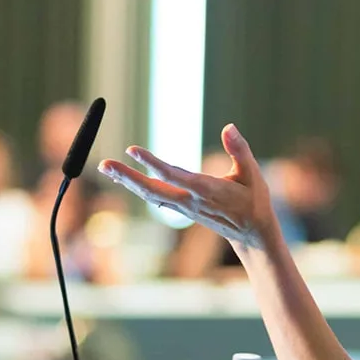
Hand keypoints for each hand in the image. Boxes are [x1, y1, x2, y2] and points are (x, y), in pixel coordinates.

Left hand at [98, 124, 278, 249]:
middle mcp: (190, 201)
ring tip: (106, 167)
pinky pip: (155, 198)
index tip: (132, 150)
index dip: (152, 163)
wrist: (251, 233)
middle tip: (105, 164)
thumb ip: (240, 150)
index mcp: (208, 190)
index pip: (174, 175)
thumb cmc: (254, 199)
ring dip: (127, 181)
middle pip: (153, 190)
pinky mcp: (182, 210)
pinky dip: (137, 187)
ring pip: (150, 195)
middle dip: (128, 177)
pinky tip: (123, 178)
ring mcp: (184, 208)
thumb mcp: (253, 173)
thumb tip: (228, 127)